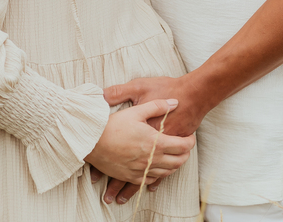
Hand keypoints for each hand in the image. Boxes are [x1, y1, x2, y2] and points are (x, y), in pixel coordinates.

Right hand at [98, 76, 209, 204]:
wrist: (91, 142)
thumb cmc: (113, 124)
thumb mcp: (136, 110)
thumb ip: (158, 106)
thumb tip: (175, 102)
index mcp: (155, 143)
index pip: (182, 146)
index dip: (190, 142)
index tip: (190, 137)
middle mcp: (150, 159)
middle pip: (178, 162)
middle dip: (185, 155)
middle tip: (185, 148)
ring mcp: (141, 170)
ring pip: (166, 173)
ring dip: (174, 165)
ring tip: (174, 157)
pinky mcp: (130, 176)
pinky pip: (150, 180)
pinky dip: (158, 175)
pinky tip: (157, 168)